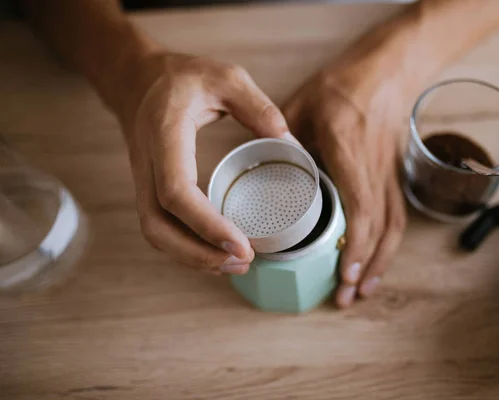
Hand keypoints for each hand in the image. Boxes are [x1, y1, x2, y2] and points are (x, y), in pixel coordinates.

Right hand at [118, 52, 293, 274]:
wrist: (136, 80)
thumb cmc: (181, 77)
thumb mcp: (225, 77)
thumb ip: (258, 106)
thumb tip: (289, 141)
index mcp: (165, 133)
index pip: (176, 190)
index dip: (205, 223)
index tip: (241, 244)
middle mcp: (147, 163)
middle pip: (159, 225)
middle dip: (198, 253)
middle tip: (244, 262)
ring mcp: (143, 180)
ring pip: (155, 233)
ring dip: (192, 258)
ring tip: (236, 265)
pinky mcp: (148, 190)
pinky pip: (160, 228)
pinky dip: (185, 249)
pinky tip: (216, 254)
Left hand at [283, 64, 406, 306]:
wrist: (385, 71)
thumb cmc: (341, 86)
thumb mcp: (302, 107)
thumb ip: (278, 140)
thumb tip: (256, 168)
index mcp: (347, 148)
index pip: (360, 205)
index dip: (356, 243)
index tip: (345, 271)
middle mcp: (373, 166)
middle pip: (380, 225)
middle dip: (365, 265)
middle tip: (347, 296)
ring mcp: (389, 172)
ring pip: (394, 225)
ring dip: (381, 262)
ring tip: (364, 291)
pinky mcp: (394, 175)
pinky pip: (397, 215)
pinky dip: (388, 245)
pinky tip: (377, 263)